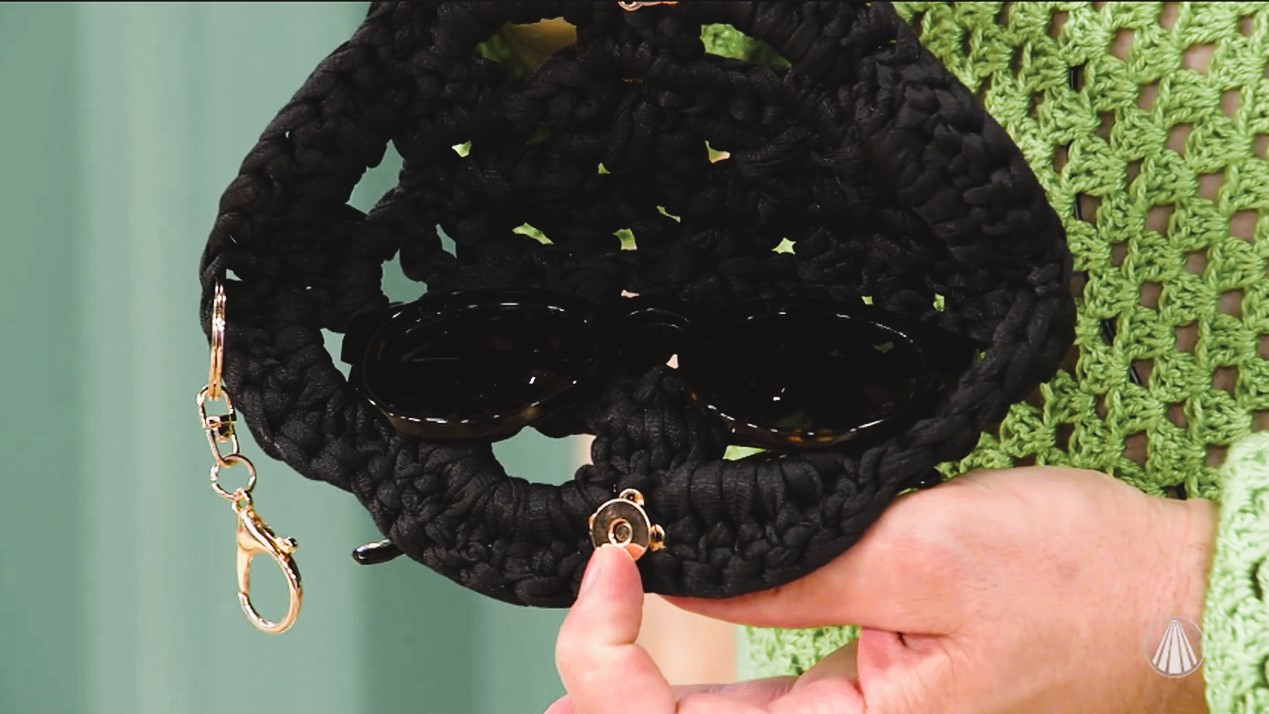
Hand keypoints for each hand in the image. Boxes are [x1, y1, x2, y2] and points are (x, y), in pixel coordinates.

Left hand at [548, 467, 1216, 712]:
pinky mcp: (862, 693)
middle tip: (574, 599)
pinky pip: (755, 697)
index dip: (608, 652)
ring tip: (587, 621)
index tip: (614, 555)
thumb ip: (791, 578)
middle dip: (599, 680)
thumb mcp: (923, 558)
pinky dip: (691, 671)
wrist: (1166, 593)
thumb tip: (675, 576)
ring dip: (631, 682)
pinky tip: (655, 645)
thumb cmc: (1075, 582)